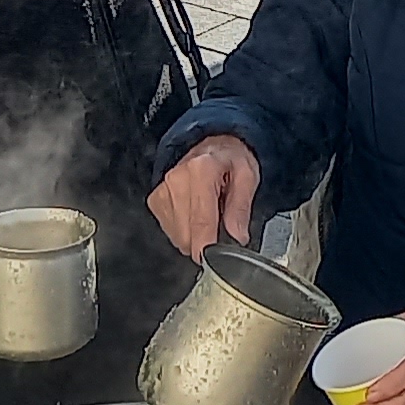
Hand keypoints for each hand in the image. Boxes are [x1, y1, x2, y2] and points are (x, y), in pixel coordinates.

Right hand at [149, 132, 262, 255]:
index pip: (201, 220)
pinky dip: (185, 230)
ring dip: (195, 234)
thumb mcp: (248, 176)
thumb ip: (241, 207)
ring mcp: (163, 190)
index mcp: (201, 171)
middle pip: (187, 233)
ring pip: (178, 236)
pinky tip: (195, 214)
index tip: (212, 261)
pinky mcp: (156, 200)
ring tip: (209, 213)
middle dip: (206, 240)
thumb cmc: (230, 158)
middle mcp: (177, 180)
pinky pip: (170, 231)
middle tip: (222, 225)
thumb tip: (236, 236)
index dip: (207, 246)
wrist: (211, 144)